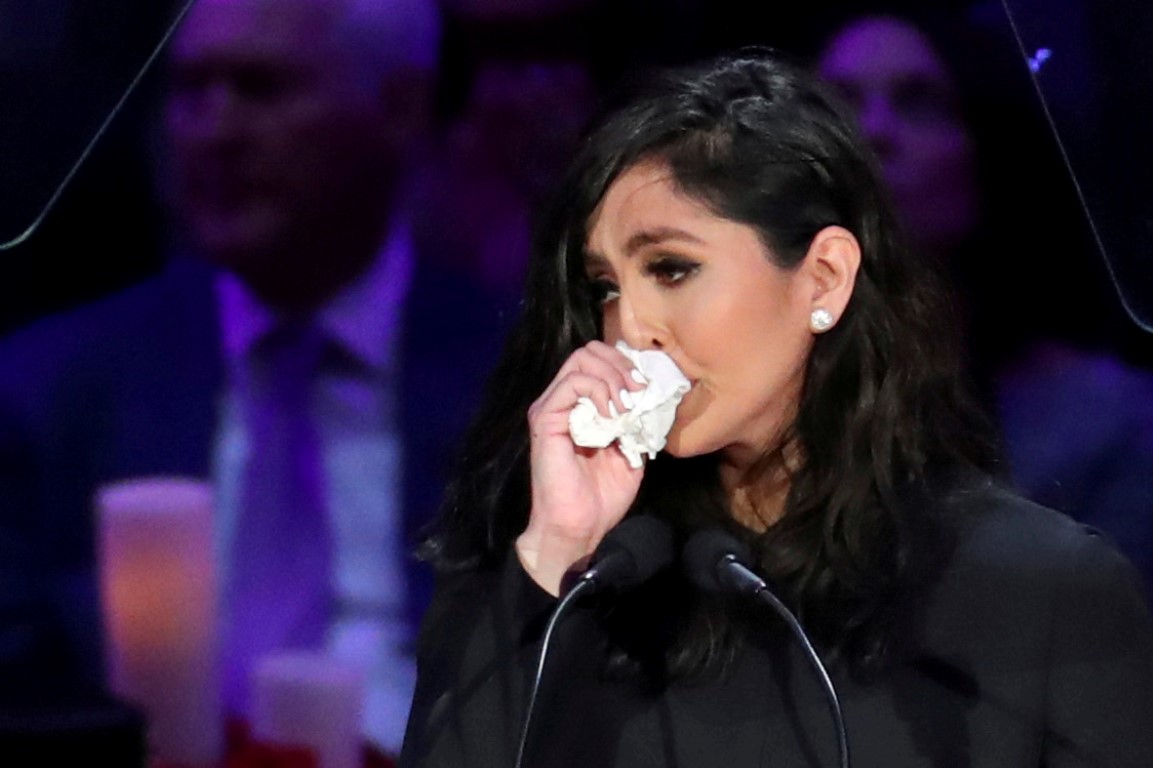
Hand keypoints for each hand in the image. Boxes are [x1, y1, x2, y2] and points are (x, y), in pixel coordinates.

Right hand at [516, 341, 647, 594]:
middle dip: (620, 365)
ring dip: (612, 377)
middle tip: (638, 391)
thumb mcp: (630, 450)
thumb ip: (635, 421)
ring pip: (580, 360)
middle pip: (588, 352)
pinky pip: (572, 383)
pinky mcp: (545, 419)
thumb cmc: (602, 497)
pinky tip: (613, 413)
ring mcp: (551, 408)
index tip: (646, 387)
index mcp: (581, 406)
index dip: (625, 366)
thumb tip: (649, 396)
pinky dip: (599, 390)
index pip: (598, 361)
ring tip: (627, 404)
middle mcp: (562, 401)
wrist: (581, 527)